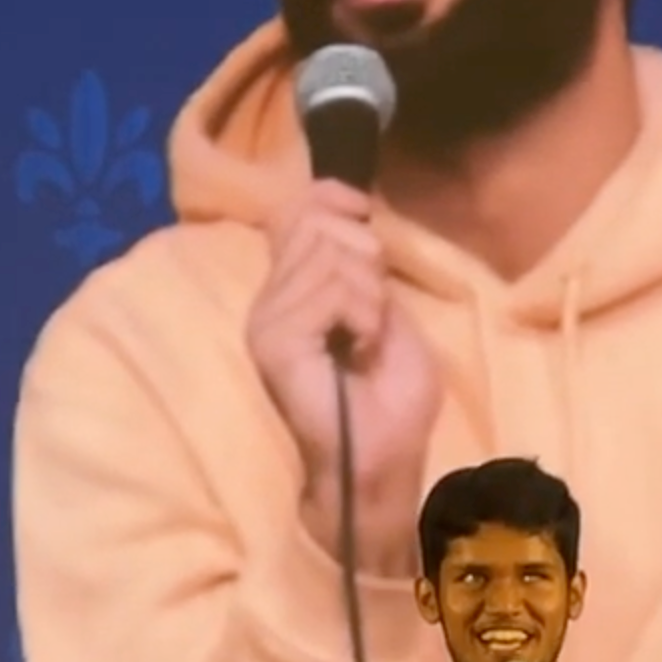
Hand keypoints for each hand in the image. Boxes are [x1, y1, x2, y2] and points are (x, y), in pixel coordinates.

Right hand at [248, 180, 440, 584]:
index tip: (364, 212)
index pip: (294, 210)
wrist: (383, 464)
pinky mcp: (274, 340)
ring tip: (367, 341)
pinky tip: (361, 350)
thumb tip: (350, 213)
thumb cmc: (392, 405)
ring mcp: (267, 319)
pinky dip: (364, 314)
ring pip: (327, 254)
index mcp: (295, 290)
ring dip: (370, 294)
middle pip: (314, 222)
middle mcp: (272, 299)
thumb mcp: (394, 317)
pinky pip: (330, 291)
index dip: (330, 197)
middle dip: (365, 257)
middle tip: (374, 316)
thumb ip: (367, 268)